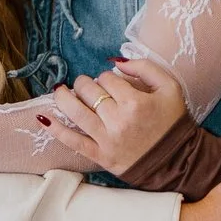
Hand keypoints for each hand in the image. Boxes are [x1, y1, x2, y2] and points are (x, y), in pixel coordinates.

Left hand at [55, 57, 188, 176]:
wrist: (176, 160)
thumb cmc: (173, 122)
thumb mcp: (170, 87)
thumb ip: (145, 67)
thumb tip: (116, 60)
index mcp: (135, 102)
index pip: (107, 78)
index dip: (107, 77)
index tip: (113, 84)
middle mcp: (118, 120)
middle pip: (89, 92)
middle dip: (84, 84)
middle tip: (87, 86)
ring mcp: (107, 139)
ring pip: (76, 112)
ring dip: (64, 98)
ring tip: (60, 91)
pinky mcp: (100, 156)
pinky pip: (73, 142)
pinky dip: (56, 130)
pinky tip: (43, 118)